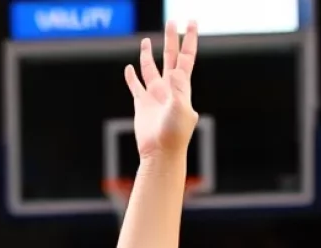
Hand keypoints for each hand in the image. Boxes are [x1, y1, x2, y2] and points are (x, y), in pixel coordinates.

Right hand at [124, 20, 198, 158]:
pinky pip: (136, 87)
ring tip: (146, 41)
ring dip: (148, 55)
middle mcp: (169, 88)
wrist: (161, 153)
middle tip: (171, 21)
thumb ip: (178, 89)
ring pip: (151, 70)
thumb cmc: (174, 134)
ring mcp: (155, 96)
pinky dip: (132, 77)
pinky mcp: (141, 106)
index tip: (191, 22)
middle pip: (170, 58)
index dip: (189, 39)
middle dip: (171, 39)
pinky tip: (129, 68)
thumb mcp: (180, 109)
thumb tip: (174, 71)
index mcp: (182, 87)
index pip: (186, 57)